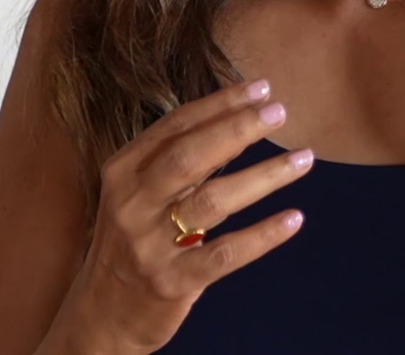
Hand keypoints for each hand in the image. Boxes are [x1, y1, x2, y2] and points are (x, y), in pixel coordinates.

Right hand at [43, 79, 311, 354]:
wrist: (100, 315)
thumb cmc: (130, 244)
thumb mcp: (139, 196)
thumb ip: (180, 164)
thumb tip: (238, 123)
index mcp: (123, 171)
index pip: (175, 126)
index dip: (219, 104)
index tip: (260, 87)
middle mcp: (132, 203)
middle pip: (190, 156)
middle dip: (238, 128)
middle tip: (280, 112)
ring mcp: (149, 244)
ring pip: (213, 200)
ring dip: (263, 176)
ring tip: (303, 159)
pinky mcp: (171, 281)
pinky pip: (224, 253)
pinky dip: (262, 235)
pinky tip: (293, 219)